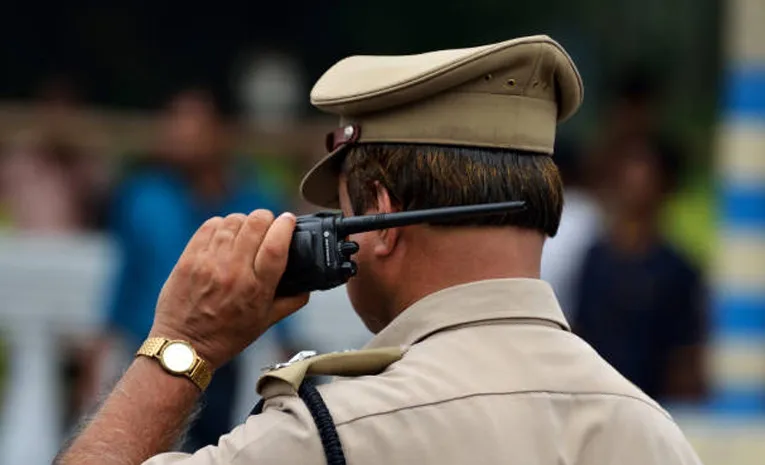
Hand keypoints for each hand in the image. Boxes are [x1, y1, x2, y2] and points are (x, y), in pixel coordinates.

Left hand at [149, 210, 308, 368]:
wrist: (184, 346)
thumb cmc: (226, 337)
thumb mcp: (265, 323)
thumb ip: (291, 302)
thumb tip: (308, 286)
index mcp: (256, 289)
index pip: (276, 244)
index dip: (286, 225)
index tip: (289, 220)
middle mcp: (233, 272)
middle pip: (256, 224)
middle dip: (267, 218)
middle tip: (268, 225)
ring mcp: (209, 263)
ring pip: (234, 221)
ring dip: (245, 221)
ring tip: (246, 231)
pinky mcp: (190, 258)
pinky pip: (210, 225)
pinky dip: (222, 225)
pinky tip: (225, 234)